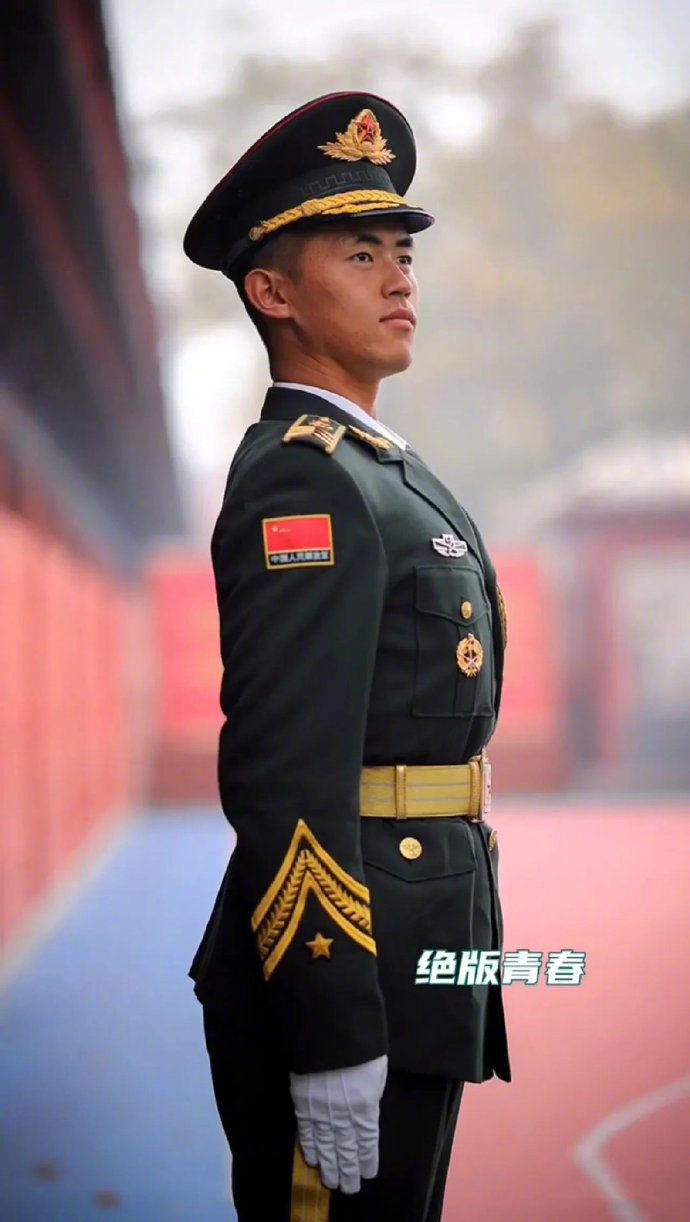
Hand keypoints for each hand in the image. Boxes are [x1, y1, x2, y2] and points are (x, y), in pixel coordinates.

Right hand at [290, 1054, 387, 1193]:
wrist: (328, 1031)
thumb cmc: (360, 1047)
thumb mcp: (377, 1072)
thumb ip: (371, 1096)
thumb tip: (366, 1110)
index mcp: (366, 1108)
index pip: (367, 1142)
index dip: (367, 1160)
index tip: (367, 1174)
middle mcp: (343, 1116)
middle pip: (345, 1150)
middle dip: (348, 1171)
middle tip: (348, 1187)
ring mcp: (320, 1112)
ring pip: (325, 1147)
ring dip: (328, 1166)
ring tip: (331, 1182)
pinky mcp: (302, 1104)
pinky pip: (305, 1132)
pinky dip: (309, 1147)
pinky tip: (312, 1160)